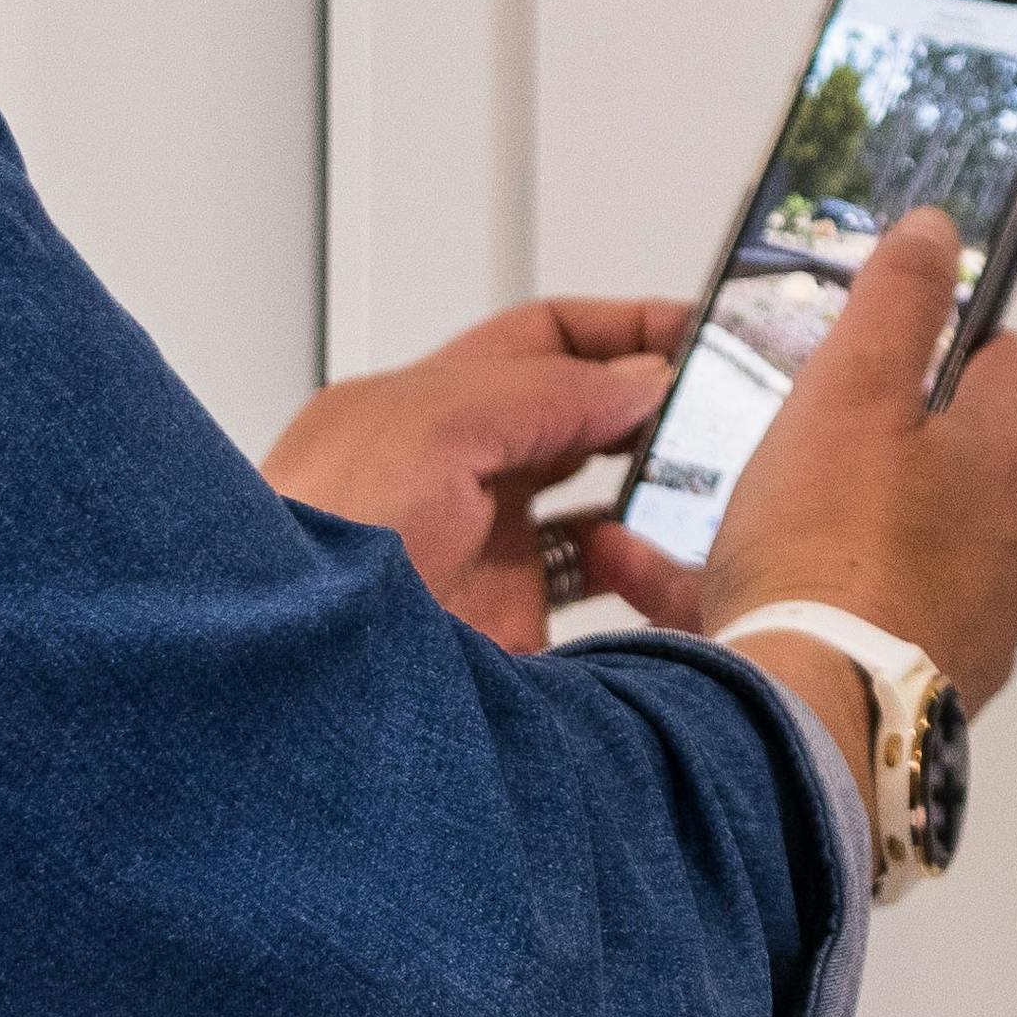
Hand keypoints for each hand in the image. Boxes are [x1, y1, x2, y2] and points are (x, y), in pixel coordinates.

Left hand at [264, 291, 702, 647]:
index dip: (623, 328)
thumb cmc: (310, 547)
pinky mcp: (509, 635)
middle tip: (735, 413)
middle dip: (657, 412)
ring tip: (721, 492)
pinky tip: (671, 573)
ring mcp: (487, 561)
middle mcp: (462, 479)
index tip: (705, 333)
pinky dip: (642, 583)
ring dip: (659, 501)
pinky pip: (596, 600)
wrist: (281, 688)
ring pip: (603, 515)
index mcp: (431, 408)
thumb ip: (543, 393)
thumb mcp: (431, 428)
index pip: (546, 343)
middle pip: (585, 425)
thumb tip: (639, 378)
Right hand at [696, 211, 1016, 725]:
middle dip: (880, 449)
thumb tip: (937, 234)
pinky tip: (662, 582)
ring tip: (712, 518)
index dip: (959, 343)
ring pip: (886, 556)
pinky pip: (837, 630)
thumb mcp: (853, 389)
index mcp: (1010, 465)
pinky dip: (769, 603)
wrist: (802, 725)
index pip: (1016, 369)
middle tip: (798, 434)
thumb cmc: (831, 555)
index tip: (900, 341)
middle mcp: (1012, 552)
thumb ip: (898, 302)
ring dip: (809, 530)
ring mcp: (967, 630)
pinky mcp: (910, 696)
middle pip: (956, 469)